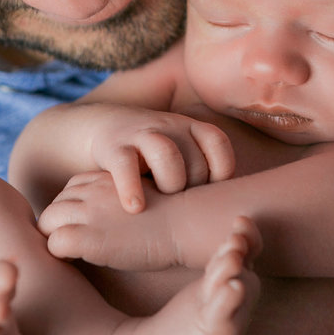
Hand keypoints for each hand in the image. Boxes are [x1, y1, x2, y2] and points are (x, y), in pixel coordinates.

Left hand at [37, 171, 181, 269]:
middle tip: (75, 247)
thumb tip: (108, 220)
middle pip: (53, 207)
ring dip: (56, 239)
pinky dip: (61, 255)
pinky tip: (79, 262)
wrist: (185, 223)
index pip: (69, 192)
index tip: (86, 229)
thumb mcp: (138, 196)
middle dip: (59, 227)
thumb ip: (117, 202)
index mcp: (100, 179)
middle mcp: (88, 191)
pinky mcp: (84, 236)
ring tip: (74, 257)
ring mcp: (84, 212)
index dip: (73, 213)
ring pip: (45, 223)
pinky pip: (54, 244)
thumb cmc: (171, 217)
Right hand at [84, 105, 233, 212]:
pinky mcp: (114, 147)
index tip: (206, 191)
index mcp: (191, 128)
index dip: (219, 173)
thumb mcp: (182, 153)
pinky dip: (132, 189)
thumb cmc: (153, 155)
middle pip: (194, 159)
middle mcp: (170, 127)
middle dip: (190, 188)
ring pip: (167, 155)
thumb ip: (203, 172)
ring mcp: (141, 134)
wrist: (103, 128)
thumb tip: (230, 206)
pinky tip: (135, 208)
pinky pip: (125, 166)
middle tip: (179, 202)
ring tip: (161, 202)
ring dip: (169, 184)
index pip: (218, 144)